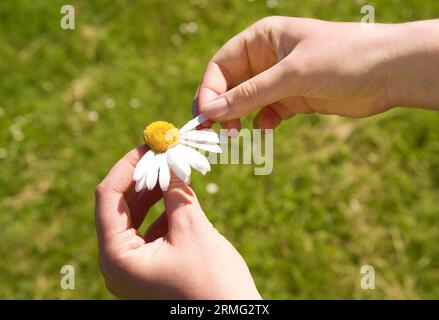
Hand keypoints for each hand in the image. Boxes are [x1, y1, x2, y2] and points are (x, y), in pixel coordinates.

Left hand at [95, 146, 260, 298]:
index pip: (108, 198)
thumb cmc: (213, 284)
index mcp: (117, 257)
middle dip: (142, 176)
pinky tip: (180, 192)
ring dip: (154, 191)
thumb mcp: (194, 231)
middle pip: (119, 206)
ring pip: (136, 216)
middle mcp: (118, 262)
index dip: (126, 166)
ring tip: (173, 168)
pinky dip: (164, 208)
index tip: (147, 145)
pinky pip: (150, 229)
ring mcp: (134, 265)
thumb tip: (171, 158)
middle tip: (162, 151)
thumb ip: (178, 191)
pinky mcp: (150, 265)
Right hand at [195, 17, 438, 130]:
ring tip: (235, 137)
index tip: (206, 116)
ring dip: (236, 119)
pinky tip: (266, 131)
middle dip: (219, 108)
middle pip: (229, 85)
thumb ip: (250, 94)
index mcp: (261, 39)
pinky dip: (262, 124)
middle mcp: (266, 59)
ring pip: (246, 102)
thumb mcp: (291, 74)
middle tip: (211, 133)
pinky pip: (266, 113)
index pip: (220, 66)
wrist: (390, 72)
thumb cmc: (343, 58)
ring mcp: (280, 81)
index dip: (209, 91)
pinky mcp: (293, 100)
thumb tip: (210, 111)